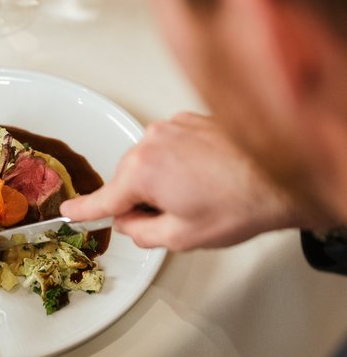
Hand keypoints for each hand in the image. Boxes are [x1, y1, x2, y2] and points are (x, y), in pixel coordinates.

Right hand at [61, 112, 310, 250]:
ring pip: (149, 162)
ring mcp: (172, 126)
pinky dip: (180, 162)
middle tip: (180, 213)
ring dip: (164, 179)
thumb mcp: (180, 237)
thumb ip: (140, 232)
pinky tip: (206, 175)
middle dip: (144, 199)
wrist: (286, 173)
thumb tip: (129, 222)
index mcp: (142, 171)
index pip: (103, 199)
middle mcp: (151, 142)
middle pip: (128, 180)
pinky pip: (170, 146)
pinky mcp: (190, 119)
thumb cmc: (240, 203)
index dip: (84, 211)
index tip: (69, 212)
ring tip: (201, 192)